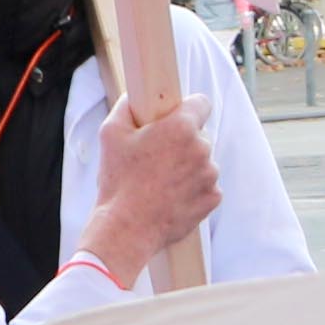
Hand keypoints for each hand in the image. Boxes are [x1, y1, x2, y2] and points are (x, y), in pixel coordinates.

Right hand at [78, 91, 224, 285]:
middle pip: (199, 135)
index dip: (188, 108)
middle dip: (182, 142)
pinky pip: (206, 187)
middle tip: (158, 157)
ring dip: (188, 167)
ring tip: (160, 182)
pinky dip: (192, 190)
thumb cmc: (118, 180)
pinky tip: (170, 197)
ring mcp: (210, 175)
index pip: (201, 103)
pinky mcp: (212, 199)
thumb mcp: (111, 133)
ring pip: (203, 162)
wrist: (127, 229)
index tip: (178, 117)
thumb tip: (133, 96)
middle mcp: (202, 148)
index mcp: (181, 127)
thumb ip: (126, 106)